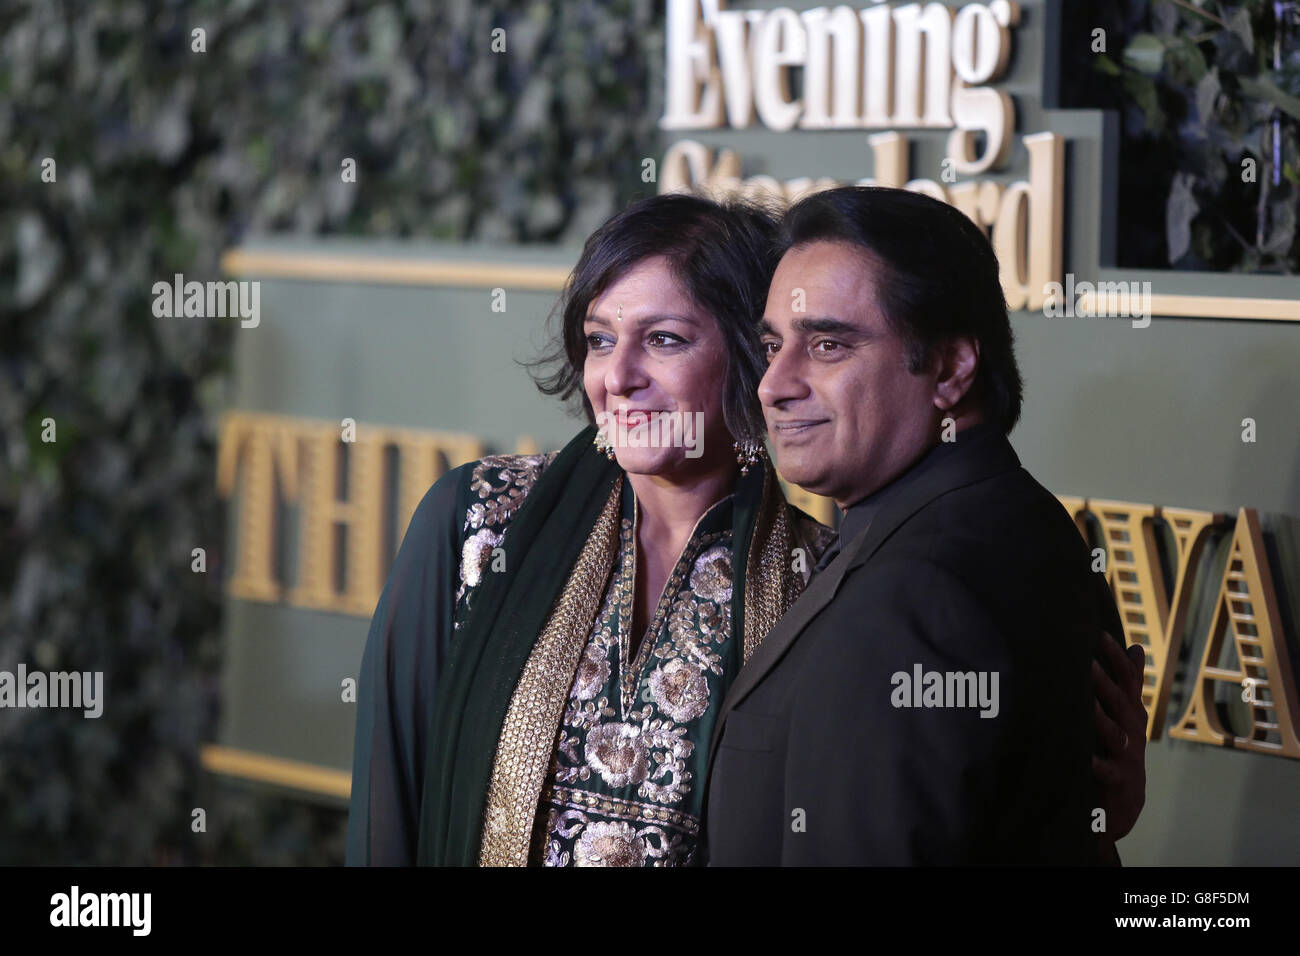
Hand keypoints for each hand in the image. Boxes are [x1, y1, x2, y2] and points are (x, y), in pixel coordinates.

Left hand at [1091, 634, 1147, 841]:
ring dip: (1100, 719)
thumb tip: (1136, 646)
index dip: (1116, 658)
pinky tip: (1084, 759)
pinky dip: (1095, 766)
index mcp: (1131, 713)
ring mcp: (1127, 756)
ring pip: (1114, 735)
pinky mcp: (1118, 781)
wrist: (1125, 802)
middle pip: (1119, 703)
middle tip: (1086, 662)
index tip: (1100, 633)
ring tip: (1086, 705)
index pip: (1128, 681)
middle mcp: (1132, 731)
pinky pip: (1106, 772)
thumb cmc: (1120, 748)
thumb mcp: (1127, 715)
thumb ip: (1130, 682)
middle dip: (1104, 682)